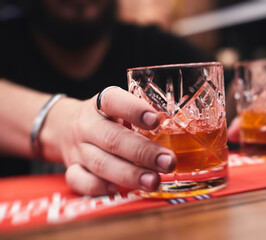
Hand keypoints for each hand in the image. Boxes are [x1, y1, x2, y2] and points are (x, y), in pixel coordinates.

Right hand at [43, 87, 175, 195]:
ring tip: (154, 181)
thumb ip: (140, 115)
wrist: (63, 126)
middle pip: (113, 139)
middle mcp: (87, 125)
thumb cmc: (104, 118)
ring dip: (130, 174)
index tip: (156, 120)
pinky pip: (80, 181)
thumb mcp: (119, 108)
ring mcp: (78, 148)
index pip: (114, 101)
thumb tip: (173, 130)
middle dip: (143, 153)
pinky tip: (118, 190)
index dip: (134, 110)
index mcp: (101, 104)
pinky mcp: (72, 168)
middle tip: (168, 162)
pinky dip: (99, 187)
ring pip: (101, 163)